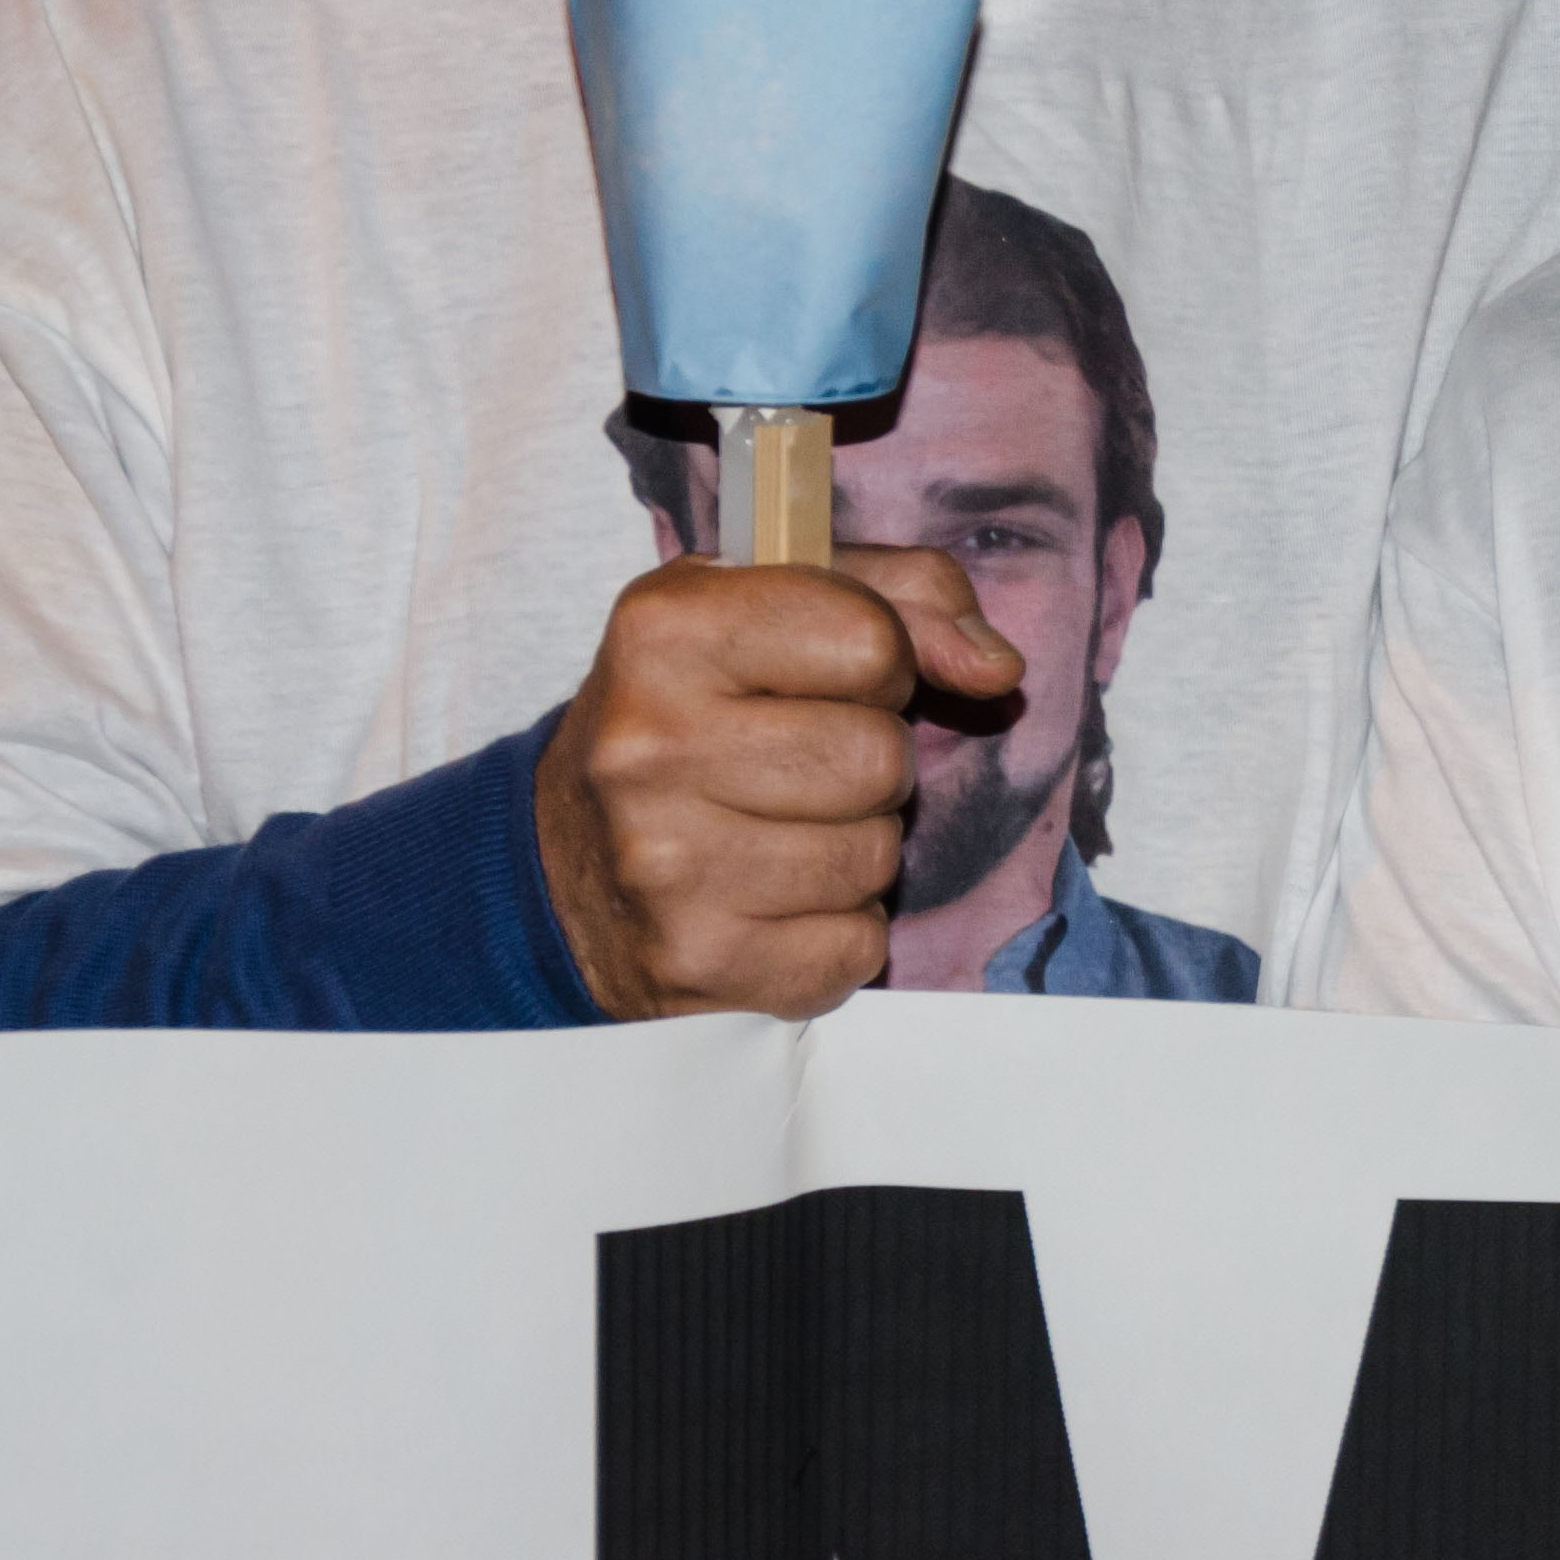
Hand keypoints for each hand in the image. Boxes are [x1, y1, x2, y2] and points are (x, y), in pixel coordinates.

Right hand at [534, 545, 1022, 1020]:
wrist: (561, 866)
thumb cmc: (691, 717)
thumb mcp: (770, 609)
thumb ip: (904, 598)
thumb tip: (997, 667)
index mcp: (666, 631)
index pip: (871, 640)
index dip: (882, 663)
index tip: (834, 681)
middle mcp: (649, 746)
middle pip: (879, 756)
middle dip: (871, 762)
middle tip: (804, 767)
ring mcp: (664, 864)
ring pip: (876, 856)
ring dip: (857, 848)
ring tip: (784, 832)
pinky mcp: (693, 962)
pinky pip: (856, 945)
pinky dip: (838, 929)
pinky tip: (775, 902)